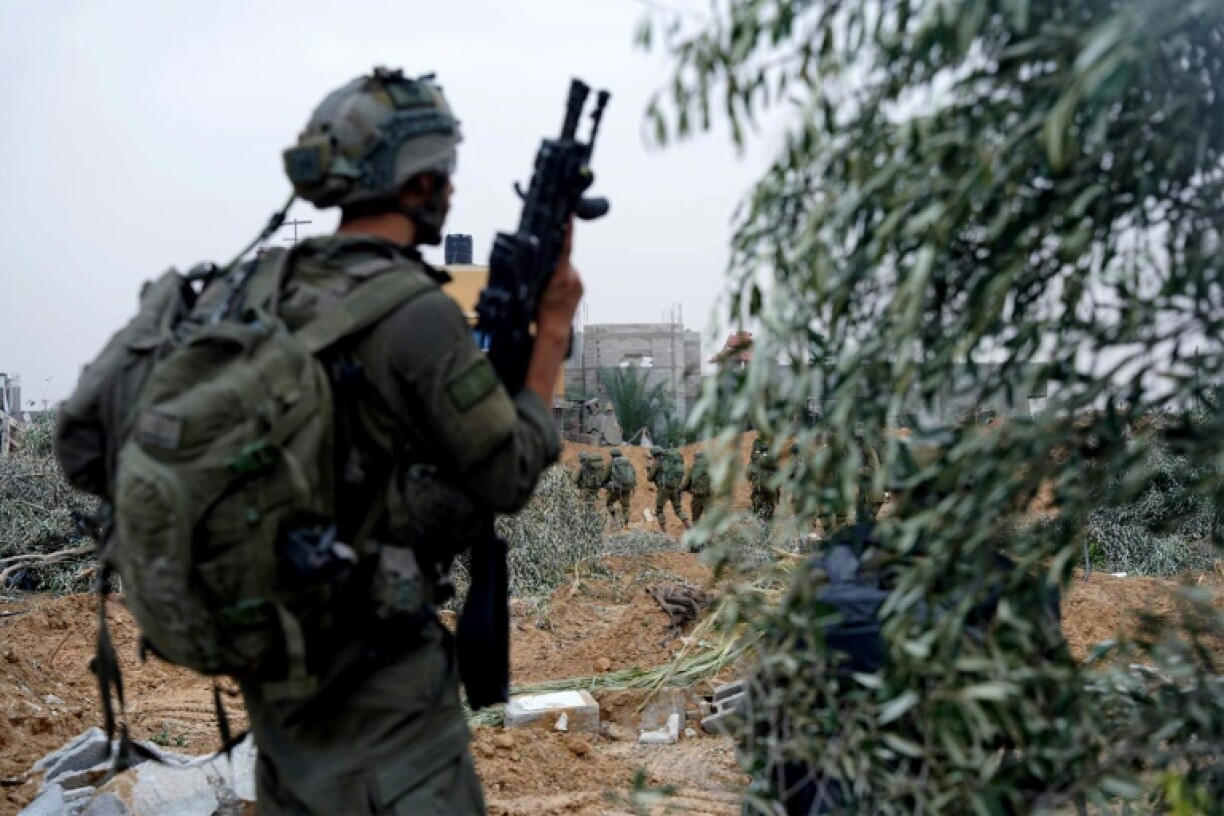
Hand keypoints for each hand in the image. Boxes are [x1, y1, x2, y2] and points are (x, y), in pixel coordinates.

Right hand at [536, 219, 582, 340]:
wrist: (555, 331)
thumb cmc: (540, 314)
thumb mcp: (533, 288)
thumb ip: (538, 270)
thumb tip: (537, 256)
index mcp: (560, 275)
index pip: (564, 245)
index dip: (567, 228)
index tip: (569, 213)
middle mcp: (572, 277)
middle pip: (562, 258)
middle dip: (553, 260)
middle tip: (543, 272)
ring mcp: (578, 282)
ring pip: (565, 268)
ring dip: (557, 272)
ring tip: (549, 288)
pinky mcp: (581, 288)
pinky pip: (571, 277)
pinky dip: (563, 280)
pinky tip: (556, 292)